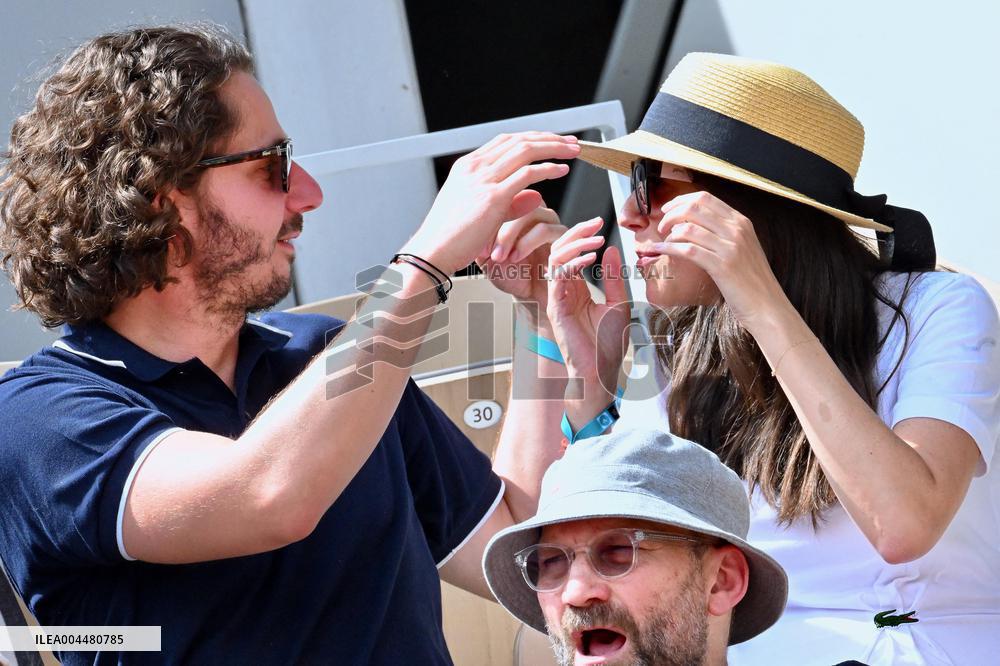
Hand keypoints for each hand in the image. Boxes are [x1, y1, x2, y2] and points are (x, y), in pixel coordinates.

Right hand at [401, 132, 579, 274]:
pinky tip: (562, 170)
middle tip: (569, 141)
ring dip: (553, 147)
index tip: (551, 141)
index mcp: (467, 167)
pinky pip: (527, 174)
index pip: (505, 141)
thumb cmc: (450, 238)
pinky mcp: (493, 197)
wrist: (432, 252)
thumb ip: (509, 202)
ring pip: (526, 150)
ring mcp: (483, 180)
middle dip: (548, 137)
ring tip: (573, 150)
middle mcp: (474, 167)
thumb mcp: (480, 213)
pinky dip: (548, 168)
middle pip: (518, 139)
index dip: (532, 138)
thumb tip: (535, 195)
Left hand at [477, 205, 563, 330]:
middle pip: (515, 200)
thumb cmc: (510, 273)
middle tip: (485, 249)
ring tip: (500, 256)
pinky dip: (527, 243)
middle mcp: (533, 210)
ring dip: (510, 234)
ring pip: (530, 212)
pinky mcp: (563, 235)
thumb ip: (478, 237)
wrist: (530, 295)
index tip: (475, 243)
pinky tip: (516, 257)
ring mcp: (550, 220)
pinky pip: (546, 229)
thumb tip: (465, 222)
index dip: (486, 219)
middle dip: (497, 226)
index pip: (500, 199)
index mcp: (515, 210)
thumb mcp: (486, 256)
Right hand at [545, 218, 629, 400]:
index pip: (573, 254)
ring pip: (555, 260)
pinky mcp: (555, 308)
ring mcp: (557, 299)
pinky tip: (589, 260)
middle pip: (560, 251)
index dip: (583, 236)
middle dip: (576, 233)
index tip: (600, 222)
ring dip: (575, 246)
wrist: (601, 372)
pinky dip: (573, 265)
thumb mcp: (618, 303)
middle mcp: (563, 291)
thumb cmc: (608, 344)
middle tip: (594, 223)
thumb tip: (611, 250)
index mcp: (577, 289)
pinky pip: (558, 279)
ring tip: (594, 240)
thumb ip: (613, 278)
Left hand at [651, 191, 787, 331]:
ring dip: (669, 233)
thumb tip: (694, 224)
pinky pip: (688, 250)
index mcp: (741, 222)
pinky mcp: (721, 266)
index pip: (705, 198)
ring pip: (689, 228)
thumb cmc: (750, 280)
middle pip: (694, 208)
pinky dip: (669, 248)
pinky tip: (661, 251)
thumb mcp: (742, 247)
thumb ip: (724, 232)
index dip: (681, 201)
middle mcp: (736, 230)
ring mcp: (730, 247)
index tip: (668, 209)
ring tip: (663, 242)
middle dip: (671, 214)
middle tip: (662, 226)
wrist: (767, 305)